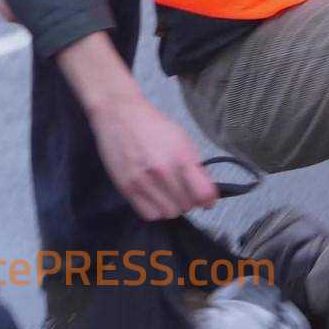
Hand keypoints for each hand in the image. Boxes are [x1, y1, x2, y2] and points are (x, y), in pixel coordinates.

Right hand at [91, 96, 220, 219]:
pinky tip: (155, 196)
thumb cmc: (154, 125)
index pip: (203, 193)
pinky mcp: (126, 188)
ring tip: (168, 194)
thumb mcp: (182, 139)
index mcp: (181, 156)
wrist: (120, 114)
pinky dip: (155, 209)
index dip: (208, 200)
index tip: (207, 199)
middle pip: (186, 206)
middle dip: (189, 201)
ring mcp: (143, 181)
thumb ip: (194, 167)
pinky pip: (149, 214)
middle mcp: (162, 171)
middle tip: (184, 191)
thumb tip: (205, 192)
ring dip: (172, 206)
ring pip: (168, 213)